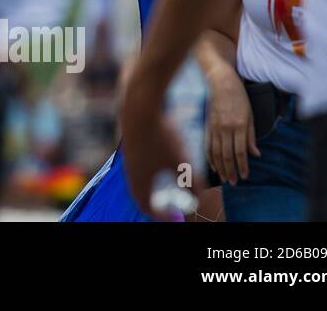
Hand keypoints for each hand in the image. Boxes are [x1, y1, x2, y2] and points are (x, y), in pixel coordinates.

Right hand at [120, 70, 191, 218]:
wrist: (141, 108)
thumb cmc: (162, 138)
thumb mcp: (183, 164)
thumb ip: (192, 185)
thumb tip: (196, 200)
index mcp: (141, 183)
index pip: (148, 208)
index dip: (161, 216)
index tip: (175, 218)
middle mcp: (132, 173)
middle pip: (141, 196)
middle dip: (156, 204)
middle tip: (170, 208)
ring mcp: (130, 159)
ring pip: (140, 180)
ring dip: (152, 188)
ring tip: (168, 186)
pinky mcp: (131, 147)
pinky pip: (139, 167)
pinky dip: (150, 173)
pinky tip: (162, 164)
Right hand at [204, 67, 258, 184]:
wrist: (221, 82)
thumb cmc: (239, 97)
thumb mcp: (250, 115)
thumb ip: (251, 136)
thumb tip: (255, 154)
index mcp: (238, 126)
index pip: (240, 152)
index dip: (243, 166)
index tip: (245, 176)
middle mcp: (225, 128)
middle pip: (227, 155)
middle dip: (231, 171)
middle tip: (234, 183)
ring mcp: (214, 127)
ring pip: (216, 152)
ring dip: (220, 167)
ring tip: (224, 178)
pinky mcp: (207, 125)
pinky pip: (207, 145)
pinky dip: (210, 157)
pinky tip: (213, 165)